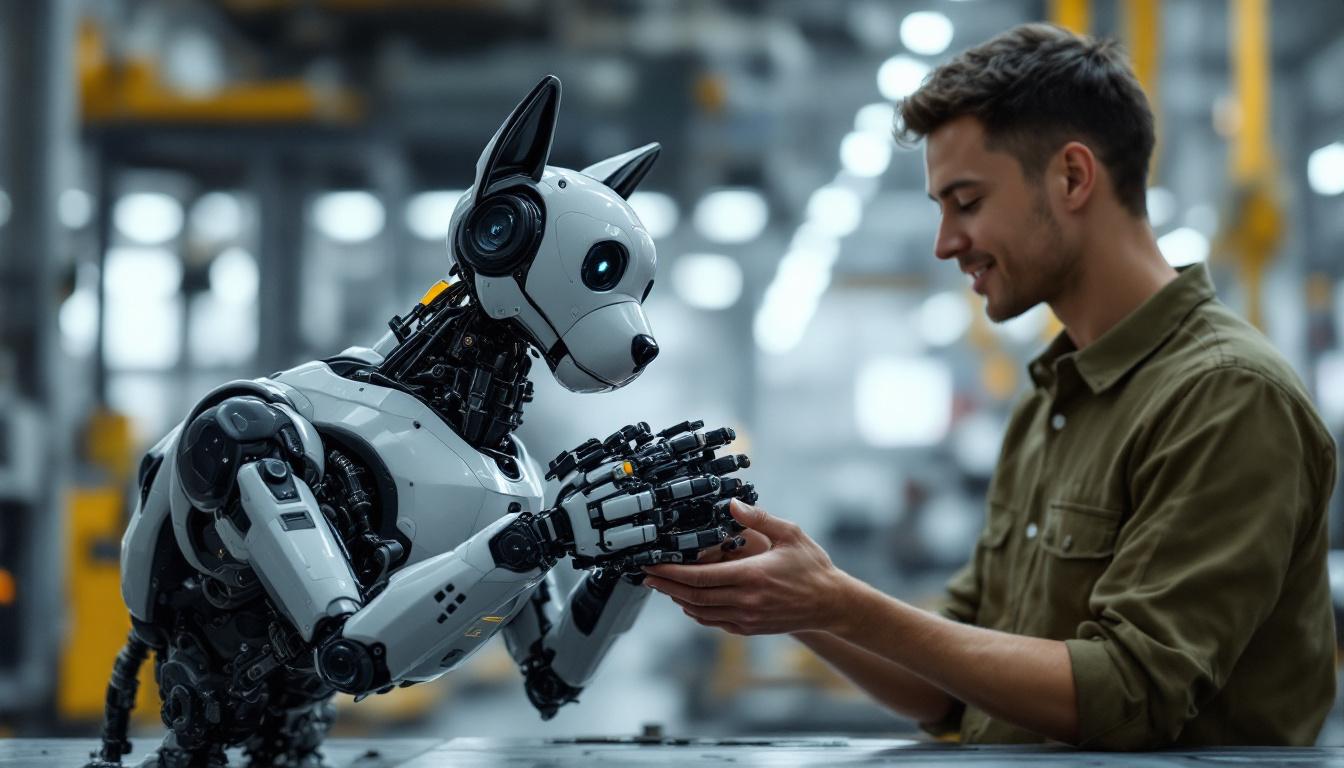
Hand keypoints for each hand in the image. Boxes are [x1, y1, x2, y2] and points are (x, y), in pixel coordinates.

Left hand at [642, 500, 852, 635]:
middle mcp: (746, 600)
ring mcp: (747, 618)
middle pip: (693, 596)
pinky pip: (714, 623)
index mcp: (752, 576)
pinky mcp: (750, 628)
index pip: (700, 577)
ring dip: (678, 599)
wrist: (831, 603)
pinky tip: (688, 601)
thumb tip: (731, 503)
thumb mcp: (790, 533)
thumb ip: (759, 518)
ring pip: (701, 612)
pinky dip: (696, 612)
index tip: (652, 566)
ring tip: (663, 586)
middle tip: (647, 576)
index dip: (671, 573)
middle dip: (666, 586)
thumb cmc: (812, 565)